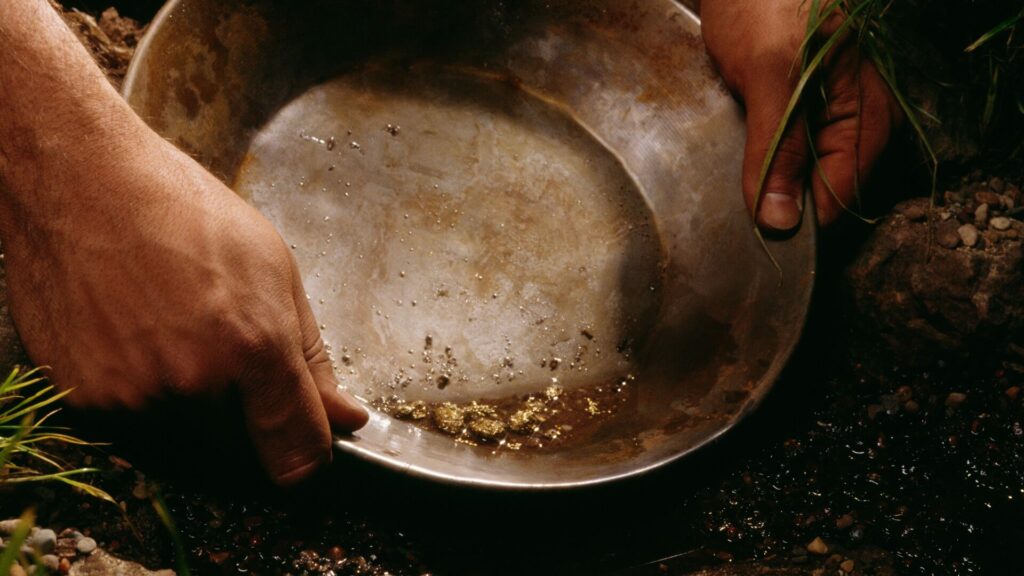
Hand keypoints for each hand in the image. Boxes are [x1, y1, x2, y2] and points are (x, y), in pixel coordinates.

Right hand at [0, 127, 367, 485]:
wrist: (83, 185)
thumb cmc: (182, 212)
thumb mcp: (276, 273)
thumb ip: (312, 360)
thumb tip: (344, 418)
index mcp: (252, 343)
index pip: (295, 447)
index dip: (306, 458)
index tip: (305, 458)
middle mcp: (193, 379)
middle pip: (238, 450)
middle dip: (244, 421)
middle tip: (223, 354)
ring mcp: (133, 394)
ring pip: (183, 443)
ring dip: (191, 412)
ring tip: (176, 334)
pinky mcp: (84, 400)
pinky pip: (131, 429)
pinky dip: (143, 400)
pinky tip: (139, 340)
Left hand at [701, 0, 901, 229]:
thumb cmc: (768, 3)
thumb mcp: (770, 77)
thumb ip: (777, 150)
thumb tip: (780, 221)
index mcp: (865, 118)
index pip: (839, 200)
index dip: (800, 224)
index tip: (759, 233)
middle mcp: (853, 124)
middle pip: (820, 194)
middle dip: (780, 205)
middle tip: (736, 207)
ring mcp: (826, 118)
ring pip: (797, 178)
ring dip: (766, 185)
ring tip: (733, 178)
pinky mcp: (798, 111)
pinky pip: (780, 155)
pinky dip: (758, 164)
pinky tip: (734, 159)